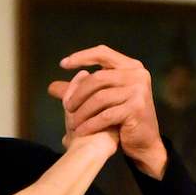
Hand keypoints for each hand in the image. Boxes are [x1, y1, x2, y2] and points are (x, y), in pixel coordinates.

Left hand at [49, 46, 166, 176]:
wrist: (144, 141)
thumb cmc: (121, 118)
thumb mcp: (102, 100)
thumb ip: (79, 91)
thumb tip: (51, 87)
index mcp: (130, 66)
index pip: (102, 53)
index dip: (81, 57)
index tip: (62, 64)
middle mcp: (137, 75)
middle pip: (98, 77)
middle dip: (78, 93)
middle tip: (67, 108)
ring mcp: (138, 91)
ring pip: (100, 98)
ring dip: (82, 112)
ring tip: (72, 123)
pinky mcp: (136, 109)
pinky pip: (106, 115)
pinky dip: (90, 124)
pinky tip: (81, 131)